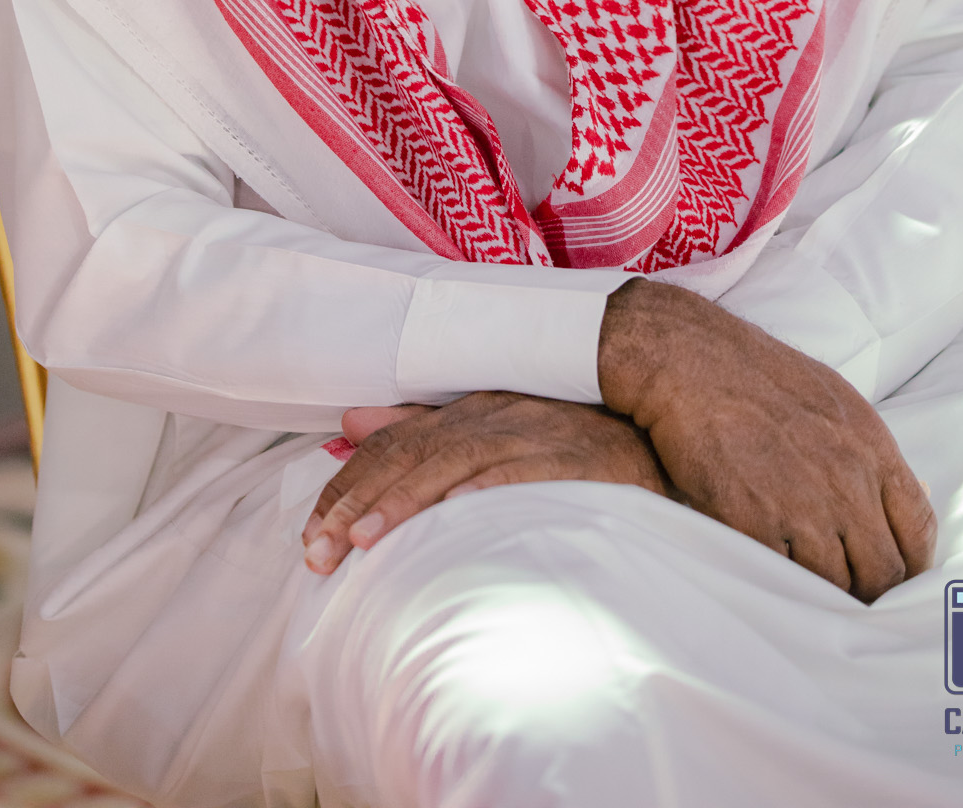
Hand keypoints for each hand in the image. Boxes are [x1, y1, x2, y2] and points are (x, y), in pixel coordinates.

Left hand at [303, 391, 671, 573]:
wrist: (651, 429)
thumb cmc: (561, 438)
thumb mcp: (484, 426)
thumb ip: (416, 425)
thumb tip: (349, 425)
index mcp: (469, 410)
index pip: (393, 446)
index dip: (348, 487)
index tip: (311, 535)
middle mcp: (493, 416)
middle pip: (412, 456)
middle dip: (359, 504)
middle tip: (319, 552)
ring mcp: (533, 435)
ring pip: (455, 465)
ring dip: (407, 503)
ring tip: (366, 543)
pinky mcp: (573, 460)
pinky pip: (524, 473)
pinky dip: (487, 492)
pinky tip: (456, 515)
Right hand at [598, 279, 936, 601]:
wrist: (691, 359)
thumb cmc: (758, 375)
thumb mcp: (834, 400)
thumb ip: (870, 454)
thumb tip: (912, 490)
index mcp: (872, 448)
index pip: (918, 529)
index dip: (912, 567)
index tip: (897, 579)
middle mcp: (847, 482)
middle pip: (883, 571)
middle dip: (869, 590)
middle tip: (849, 594)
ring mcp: (803, 507)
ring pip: (834, 585)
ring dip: (822, 592)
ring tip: (806, 588)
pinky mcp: (755, 524)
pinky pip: (782, 578)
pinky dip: (778, 583)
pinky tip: (769, 573)